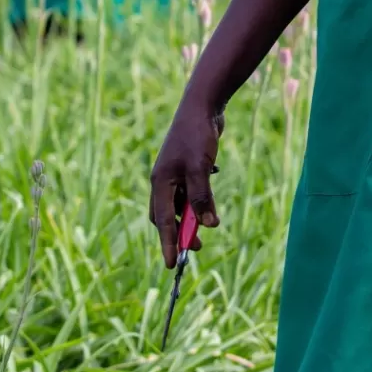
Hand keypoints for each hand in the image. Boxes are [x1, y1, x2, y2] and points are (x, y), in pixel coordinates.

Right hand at [149, 99, 224, 268]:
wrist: (202, 106)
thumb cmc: (197, 135)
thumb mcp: (200, 169)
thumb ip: (202, 198)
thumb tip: (208, 226)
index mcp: (161, 182)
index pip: (163, 220)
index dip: (167, 243)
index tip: (172, 265)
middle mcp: (164, 179)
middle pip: (167, 215)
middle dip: (180, 232)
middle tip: (197, 246)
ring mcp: (175, 172)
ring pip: (180, 203)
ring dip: (192, 215)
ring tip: (209, 223)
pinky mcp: (187, 166)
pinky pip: (189, 190)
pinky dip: (198, 198)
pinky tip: (210, 195)